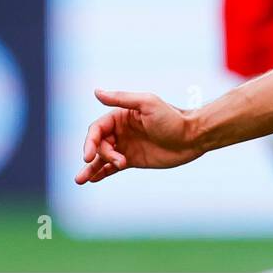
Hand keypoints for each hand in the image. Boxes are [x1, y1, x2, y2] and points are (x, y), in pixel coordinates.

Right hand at [74, 89, 202, 183]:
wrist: (193, 137)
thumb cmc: (172, 118)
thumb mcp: (148, 103)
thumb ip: (122, 99)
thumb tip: (96, 92)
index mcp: (121, 115)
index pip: (97, 129)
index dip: (90, 142)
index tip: (88, 156)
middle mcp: (121, 130)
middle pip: (99, 144)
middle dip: (99, 156)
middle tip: (117, 162)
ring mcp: (126, 146)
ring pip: (101, 158)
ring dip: (90, 168)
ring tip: (79, 180)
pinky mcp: (132, 160)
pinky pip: (112, 167)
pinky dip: (101, 172)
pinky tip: (93, 179)